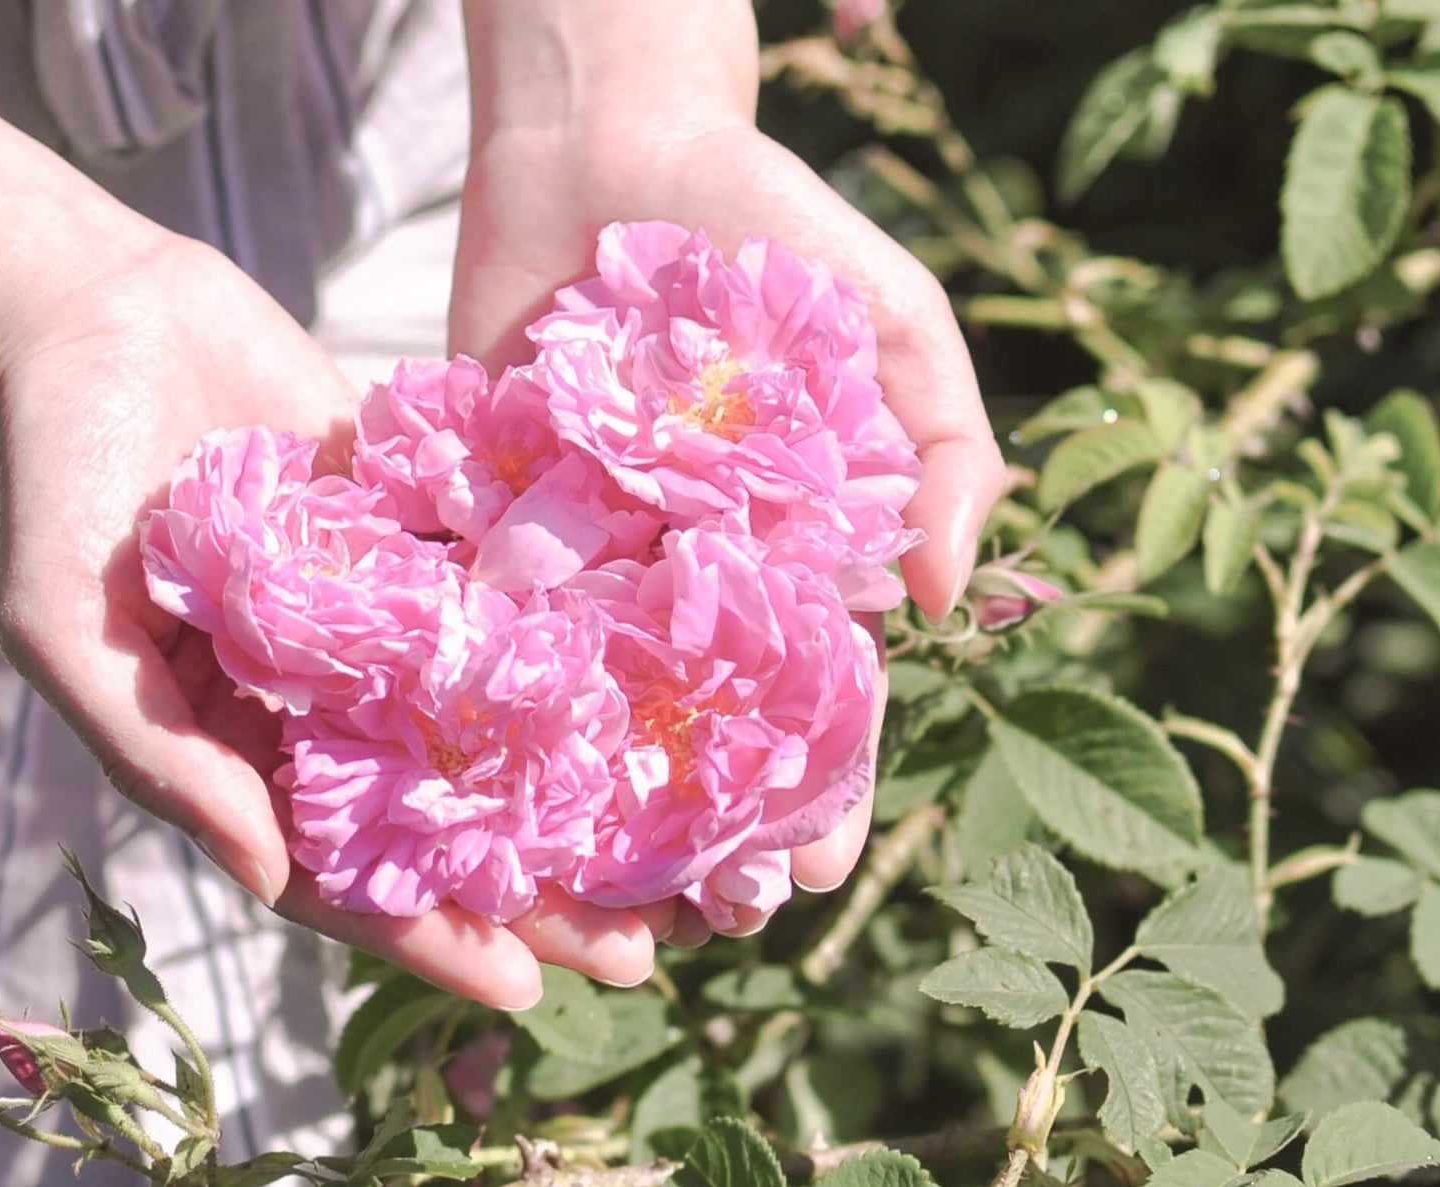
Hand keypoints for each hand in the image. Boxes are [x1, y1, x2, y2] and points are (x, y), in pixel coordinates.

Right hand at [0, 236, 655, 1007]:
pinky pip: (501, 600)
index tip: (523, 987)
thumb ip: (158, 754)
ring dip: (575, 783)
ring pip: (491, 722)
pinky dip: (570, 641)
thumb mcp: (67, 627)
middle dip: (535, 885)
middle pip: (443, 817)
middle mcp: (324, 701)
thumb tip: (268, 880)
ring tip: (675, 836)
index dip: (427, 938)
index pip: (342, 874)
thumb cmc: (55, 477)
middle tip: (644, 946)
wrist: (97, 314)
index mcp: (241, 749)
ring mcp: (380, 620)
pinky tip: (653, 678)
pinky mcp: (418, 535)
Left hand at [450, 117, 1003, 941]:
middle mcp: (689, 571)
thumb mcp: (891, 322)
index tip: (813, 868)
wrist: (607, 146)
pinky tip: (485, 788)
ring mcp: (589, 553)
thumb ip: (946, 446)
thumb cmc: (770, 227)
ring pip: (598, 702)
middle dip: (708, 821)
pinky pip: (490, 625)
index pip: (816, 690)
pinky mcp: (491, 517)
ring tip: (597, 893)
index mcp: (792, 549)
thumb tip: (954, 597)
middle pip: (703, 722)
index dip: (822, 782)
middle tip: (703, 918)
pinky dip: (488, 703)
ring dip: (601, 801)